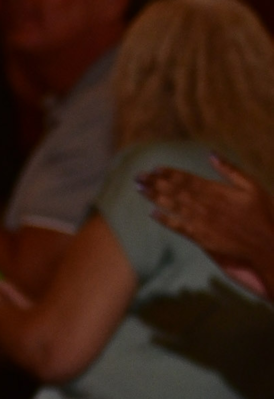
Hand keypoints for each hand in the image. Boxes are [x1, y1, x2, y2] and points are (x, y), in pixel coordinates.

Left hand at [140, 156, 273, 299]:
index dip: (169, 173)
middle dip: (155, 182)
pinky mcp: (202, 238)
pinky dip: (165, 220)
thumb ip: (231, 170)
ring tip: (139, 189)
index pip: (187, 179)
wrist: (266, 244)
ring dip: (154, 197)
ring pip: (173, 207)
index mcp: (217, 191)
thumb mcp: (252, 186)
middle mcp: (206, 205)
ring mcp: (202, 222)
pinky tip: (152, 213)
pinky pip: (179, 227)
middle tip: (137, 176)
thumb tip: (211, 154)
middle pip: (175, 191)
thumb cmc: (262, 214)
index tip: (154, 167)